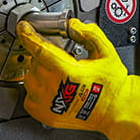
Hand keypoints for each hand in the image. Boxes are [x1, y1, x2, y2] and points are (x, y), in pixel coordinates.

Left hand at [16, 18, 139, 139]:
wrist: (115, 111)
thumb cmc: (112, 86)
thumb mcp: (106, 53)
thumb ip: (90, 34)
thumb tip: (73, 25)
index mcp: (68, 72)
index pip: (40, 49)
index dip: (28, 36)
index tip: (24, 28)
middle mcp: (54, 89)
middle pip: (35, 61)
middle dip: (44, 54)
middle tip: (61, 57)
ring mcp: (47, 104)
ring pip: (30, 77)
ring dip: (39, 71)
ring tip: (58, 74)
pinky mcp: (44, 115)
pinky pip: (29, 95)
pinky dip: (37, 88)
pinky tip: (53, 87)